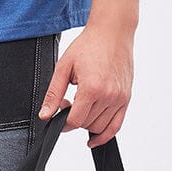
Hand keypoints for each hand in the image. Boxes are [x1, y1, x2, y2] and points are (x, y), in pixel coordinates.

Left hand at [36, 22, 133, 147]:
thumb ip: (53, 93)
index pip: (75, 121)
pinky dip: (105, 134)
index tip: (58, 113)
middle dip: (74, 119)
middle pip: (87, 124)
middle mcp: (109, 95)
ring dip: (87, 123)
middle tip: (67, 103)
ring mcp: (120, 98)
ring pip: (100, 127)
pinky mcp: (126, 98)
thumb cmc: (89, 45)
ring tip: (80, 106)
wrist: (113, 32)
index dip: (63, 122)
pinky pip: (117, 125)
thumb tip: (45, 115)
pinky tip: (93, 138)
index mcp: (92, 88)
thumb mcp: (64, 67)